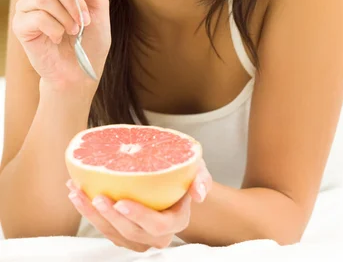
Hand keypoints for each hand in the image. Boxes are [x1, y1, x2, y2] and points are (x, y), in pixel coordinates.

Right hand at [12, 0, 110, 91]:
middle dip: (73, 0)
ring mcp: (27, 6)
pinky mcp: (21, 25)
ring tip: (74, 31)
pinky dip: (55, 28)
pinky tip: (58, 38)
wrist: (82, 71)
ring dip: (66, 16)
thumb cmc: (92, 37)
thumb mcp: (96, 4)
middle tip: (84, 20)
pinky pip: (36, 16)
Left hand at [66, 160, 212, 250]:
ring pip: (111, 232)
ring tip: (77, 192)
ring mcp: (137, 237)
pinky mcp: (121, 233)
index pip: (157, 225)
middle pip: (130, 232)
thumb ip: (201, 179)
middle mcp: (155, 236)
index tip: (121, 201)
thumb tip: (198, 193)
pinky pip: (103, 226)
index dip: (138, 216)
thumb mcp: (198, 171)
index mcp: (175, 222)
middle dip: (110, 216)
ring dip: (91, 214)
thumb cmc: (185, 176)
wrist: (173, 185)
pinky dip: (87, 211)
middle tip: (96, 197)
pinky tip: (76, 192)